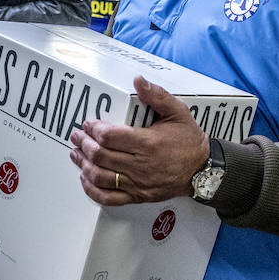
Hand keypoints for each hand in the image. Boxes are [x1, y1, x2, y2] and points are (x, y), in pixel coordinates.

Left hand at [68, 76, 208, 205]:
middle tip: (77, 136)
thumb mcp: (177, 112)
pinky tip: (86, 178)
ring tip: (76, 154)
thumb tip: (138, 81)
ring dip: (83, 164)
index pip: (110, 137)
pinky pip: (109, 198)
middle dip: (83, 144)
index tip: (89, 124)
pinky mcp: (137, 196)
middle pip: (100, 156)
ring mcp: (138, 183)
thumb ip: (157, 95)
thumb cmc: (189, 141)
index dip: (94, 129)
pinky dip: (92, 189)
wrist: (202, 169)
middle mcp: (141, 165)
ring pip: (100, 176)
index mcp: (148, 143)